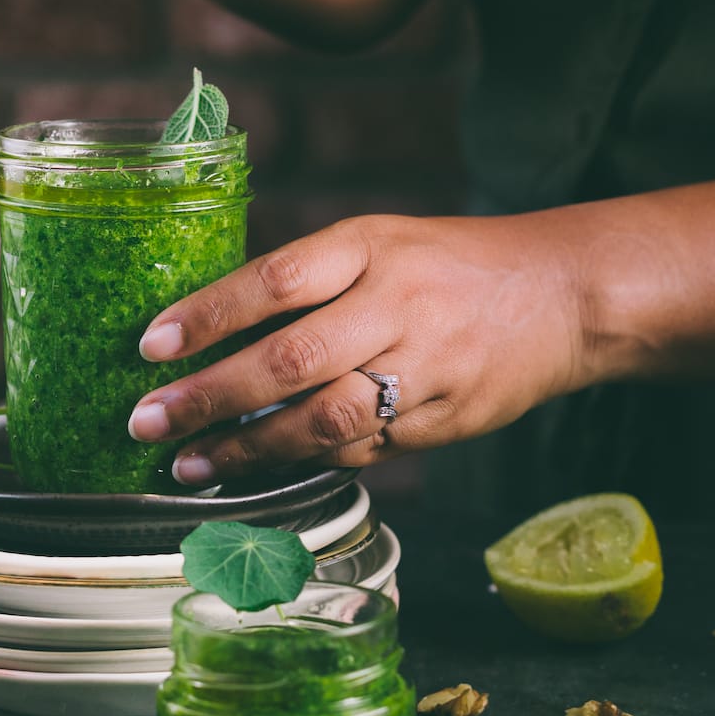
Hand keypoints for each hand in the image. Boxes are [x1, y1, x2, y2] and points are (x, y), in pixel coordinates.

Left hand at [128, 211, 594, 481]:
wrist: (566, 295)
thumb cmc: (451, 264)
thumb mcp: (380, 242)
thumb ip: (306, 279)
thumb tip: (208, 325)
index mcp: (373, 248)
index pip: (277, 279)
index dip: (209, 314)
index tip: (150, 344)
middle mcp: (399, 306)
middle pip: (291, 359)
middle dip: (210, 397)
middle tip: (147, 421)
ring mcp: (426, 369)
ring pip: (325, 420)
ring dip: (248, 449)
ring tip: (190, 463)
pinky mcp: (445, 422)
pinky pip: (363, 450)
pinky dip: (305, 463)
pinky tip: (259, 473)